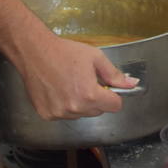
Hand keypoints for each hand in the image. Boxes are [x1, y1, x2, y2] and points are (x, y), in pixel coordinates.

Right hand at [15, 35, 137, 119]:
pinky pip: (64, 115)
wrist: (34, 52)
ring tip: (69, 84)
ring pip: (81, 114)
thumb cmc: (65, 52)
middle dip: (96, 99)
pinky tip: (58, 90)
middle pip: (98, 111)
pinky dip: (64, 106)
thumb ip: (114, 74)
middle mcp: (75, 108)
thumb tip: (132, 84)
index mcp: (90, 94)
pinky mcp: (47, 115)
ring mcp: (59, 114)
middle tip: (85, 81)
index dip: (113, 95)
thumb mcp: (95, 58)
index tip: (106, 87)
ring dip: (80, 103)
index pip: (114, 106)